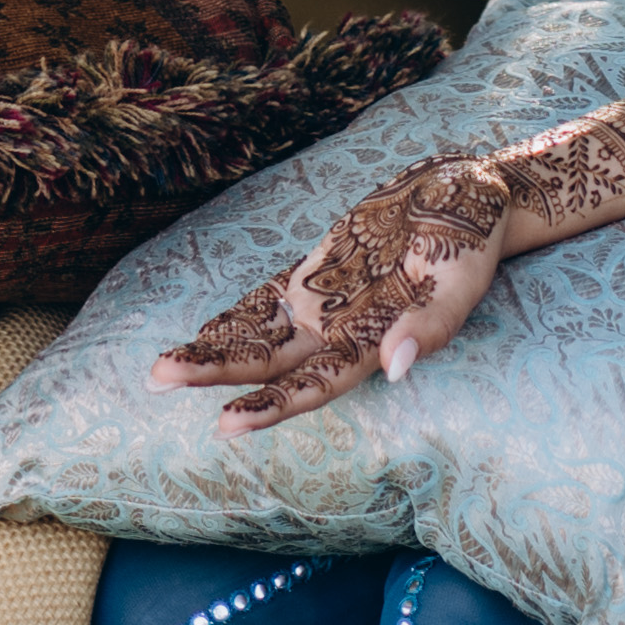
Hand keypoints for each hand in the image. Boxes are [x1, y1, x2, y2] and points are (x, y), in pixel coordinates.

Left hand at [151, 156, 513, 430]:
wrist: (462, 199)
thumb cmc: (468, 247)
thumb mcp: (459, 283)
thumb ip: (430, 328)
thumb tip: (396, 367)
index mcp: (371, 345)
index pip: (313, 386)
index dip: (271, 406)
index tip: (226, 425)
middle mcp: (338, 333)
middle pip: (267, 364)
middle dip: (214, 373)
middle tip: (157, 381)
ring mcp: (323, 304)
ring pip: (259, 336)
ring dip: (213, 351)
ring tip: (160, 369)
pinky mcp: (315, 273)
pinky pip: (267, 301)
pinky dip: (236, 318)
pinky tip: (203, 333)